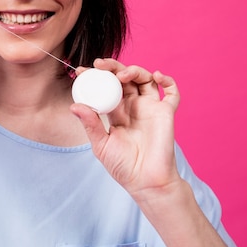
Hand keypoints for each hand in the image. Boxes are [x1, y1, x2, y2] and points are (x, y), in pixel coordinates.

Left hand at [70, 58, 181, 198]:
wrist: (146, 182)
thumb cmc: (123, 166)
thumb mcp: (101, 145)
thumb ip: (90, 124)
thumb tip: (74, 106)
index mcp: (116, 112)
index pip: (105, 87)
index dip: (96, 77)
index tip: (82, 71)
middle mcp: (133, 106)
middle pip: (124, 78)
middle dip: (112, 67)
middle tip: (99, 65)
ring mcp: (150, 107)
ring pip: (144, 79)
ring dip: (134, 70)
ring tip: (121, 74)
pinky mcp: (166, 113)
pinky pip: (172, 93)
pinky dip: (168, 81)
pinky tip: (157, 76)